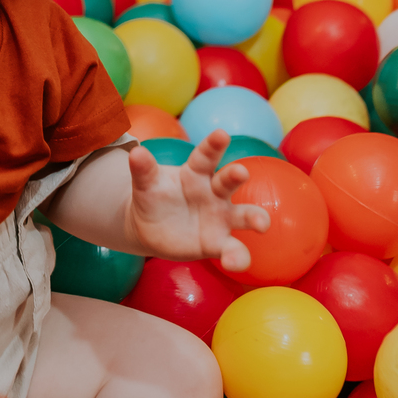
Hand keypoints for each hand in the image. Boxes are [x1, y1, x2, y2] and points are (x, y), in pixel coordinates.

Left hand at [122, 132, 270, 273]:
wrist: (151, 228)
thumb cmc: (154, 198)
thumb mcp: (146, 184)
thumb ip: (143, 170)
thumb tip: (136, 152)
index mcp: (196, 172)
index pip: (205, 156)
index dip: (213, 145)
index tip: (221, 134)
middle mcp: (214, 193)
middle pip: (227, 181)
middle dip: (235, 175)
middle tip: (241, 171)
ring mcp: (220, 218)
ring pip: (243, 216)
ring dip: (255, 217)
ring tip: (261, 223)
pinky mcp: (218, 244)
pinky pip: (232, 250)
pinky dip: (236, 257)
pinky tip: (234, 263)